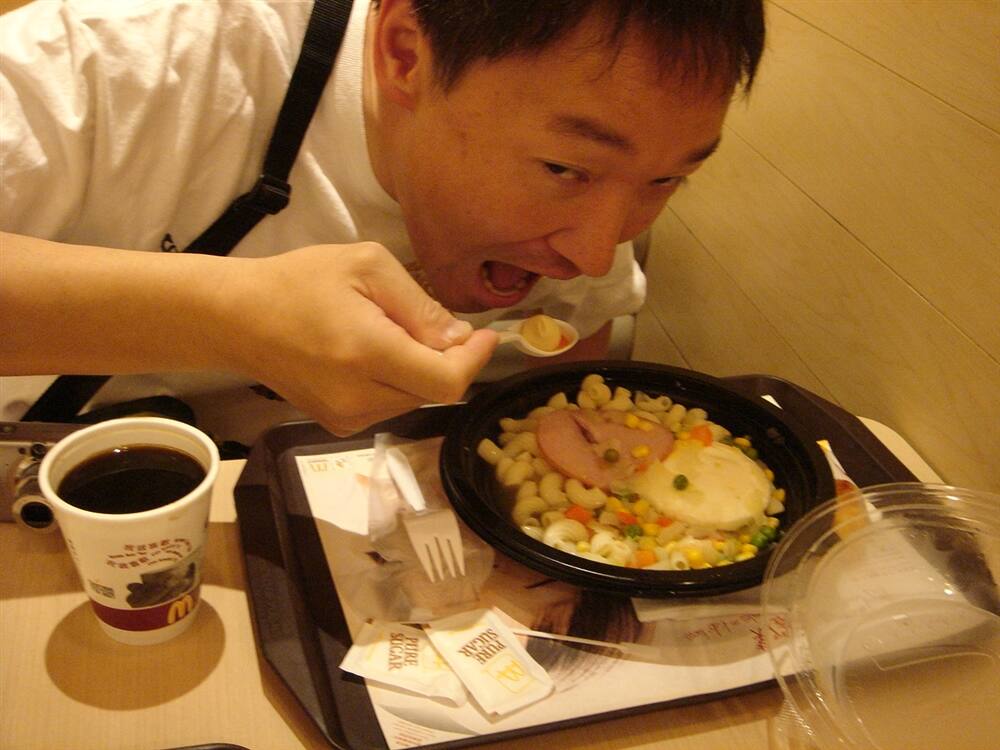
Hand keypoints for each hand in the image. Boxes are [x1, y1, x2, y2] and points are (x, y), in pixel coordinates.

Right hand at [223, 242, 497, 434]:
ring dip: (419, 370)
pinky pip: (390, 405)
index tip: (484, 336)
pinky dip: (396, 382)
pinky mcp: (339, 425)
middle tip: (425, 323)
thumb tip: (460, 339)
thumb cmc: (300, 281)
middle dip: (445, 359)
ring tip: (386, 334)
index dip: (473, 361)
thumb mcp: (366, 266)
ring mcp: (346, 417)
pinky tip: (370, 356)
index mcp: (367, 353)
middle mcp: (358, 396)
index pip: (446, 381)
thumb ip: (420, 306)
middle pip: (435, 391)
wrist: (238, 318)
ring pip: (415, 399)